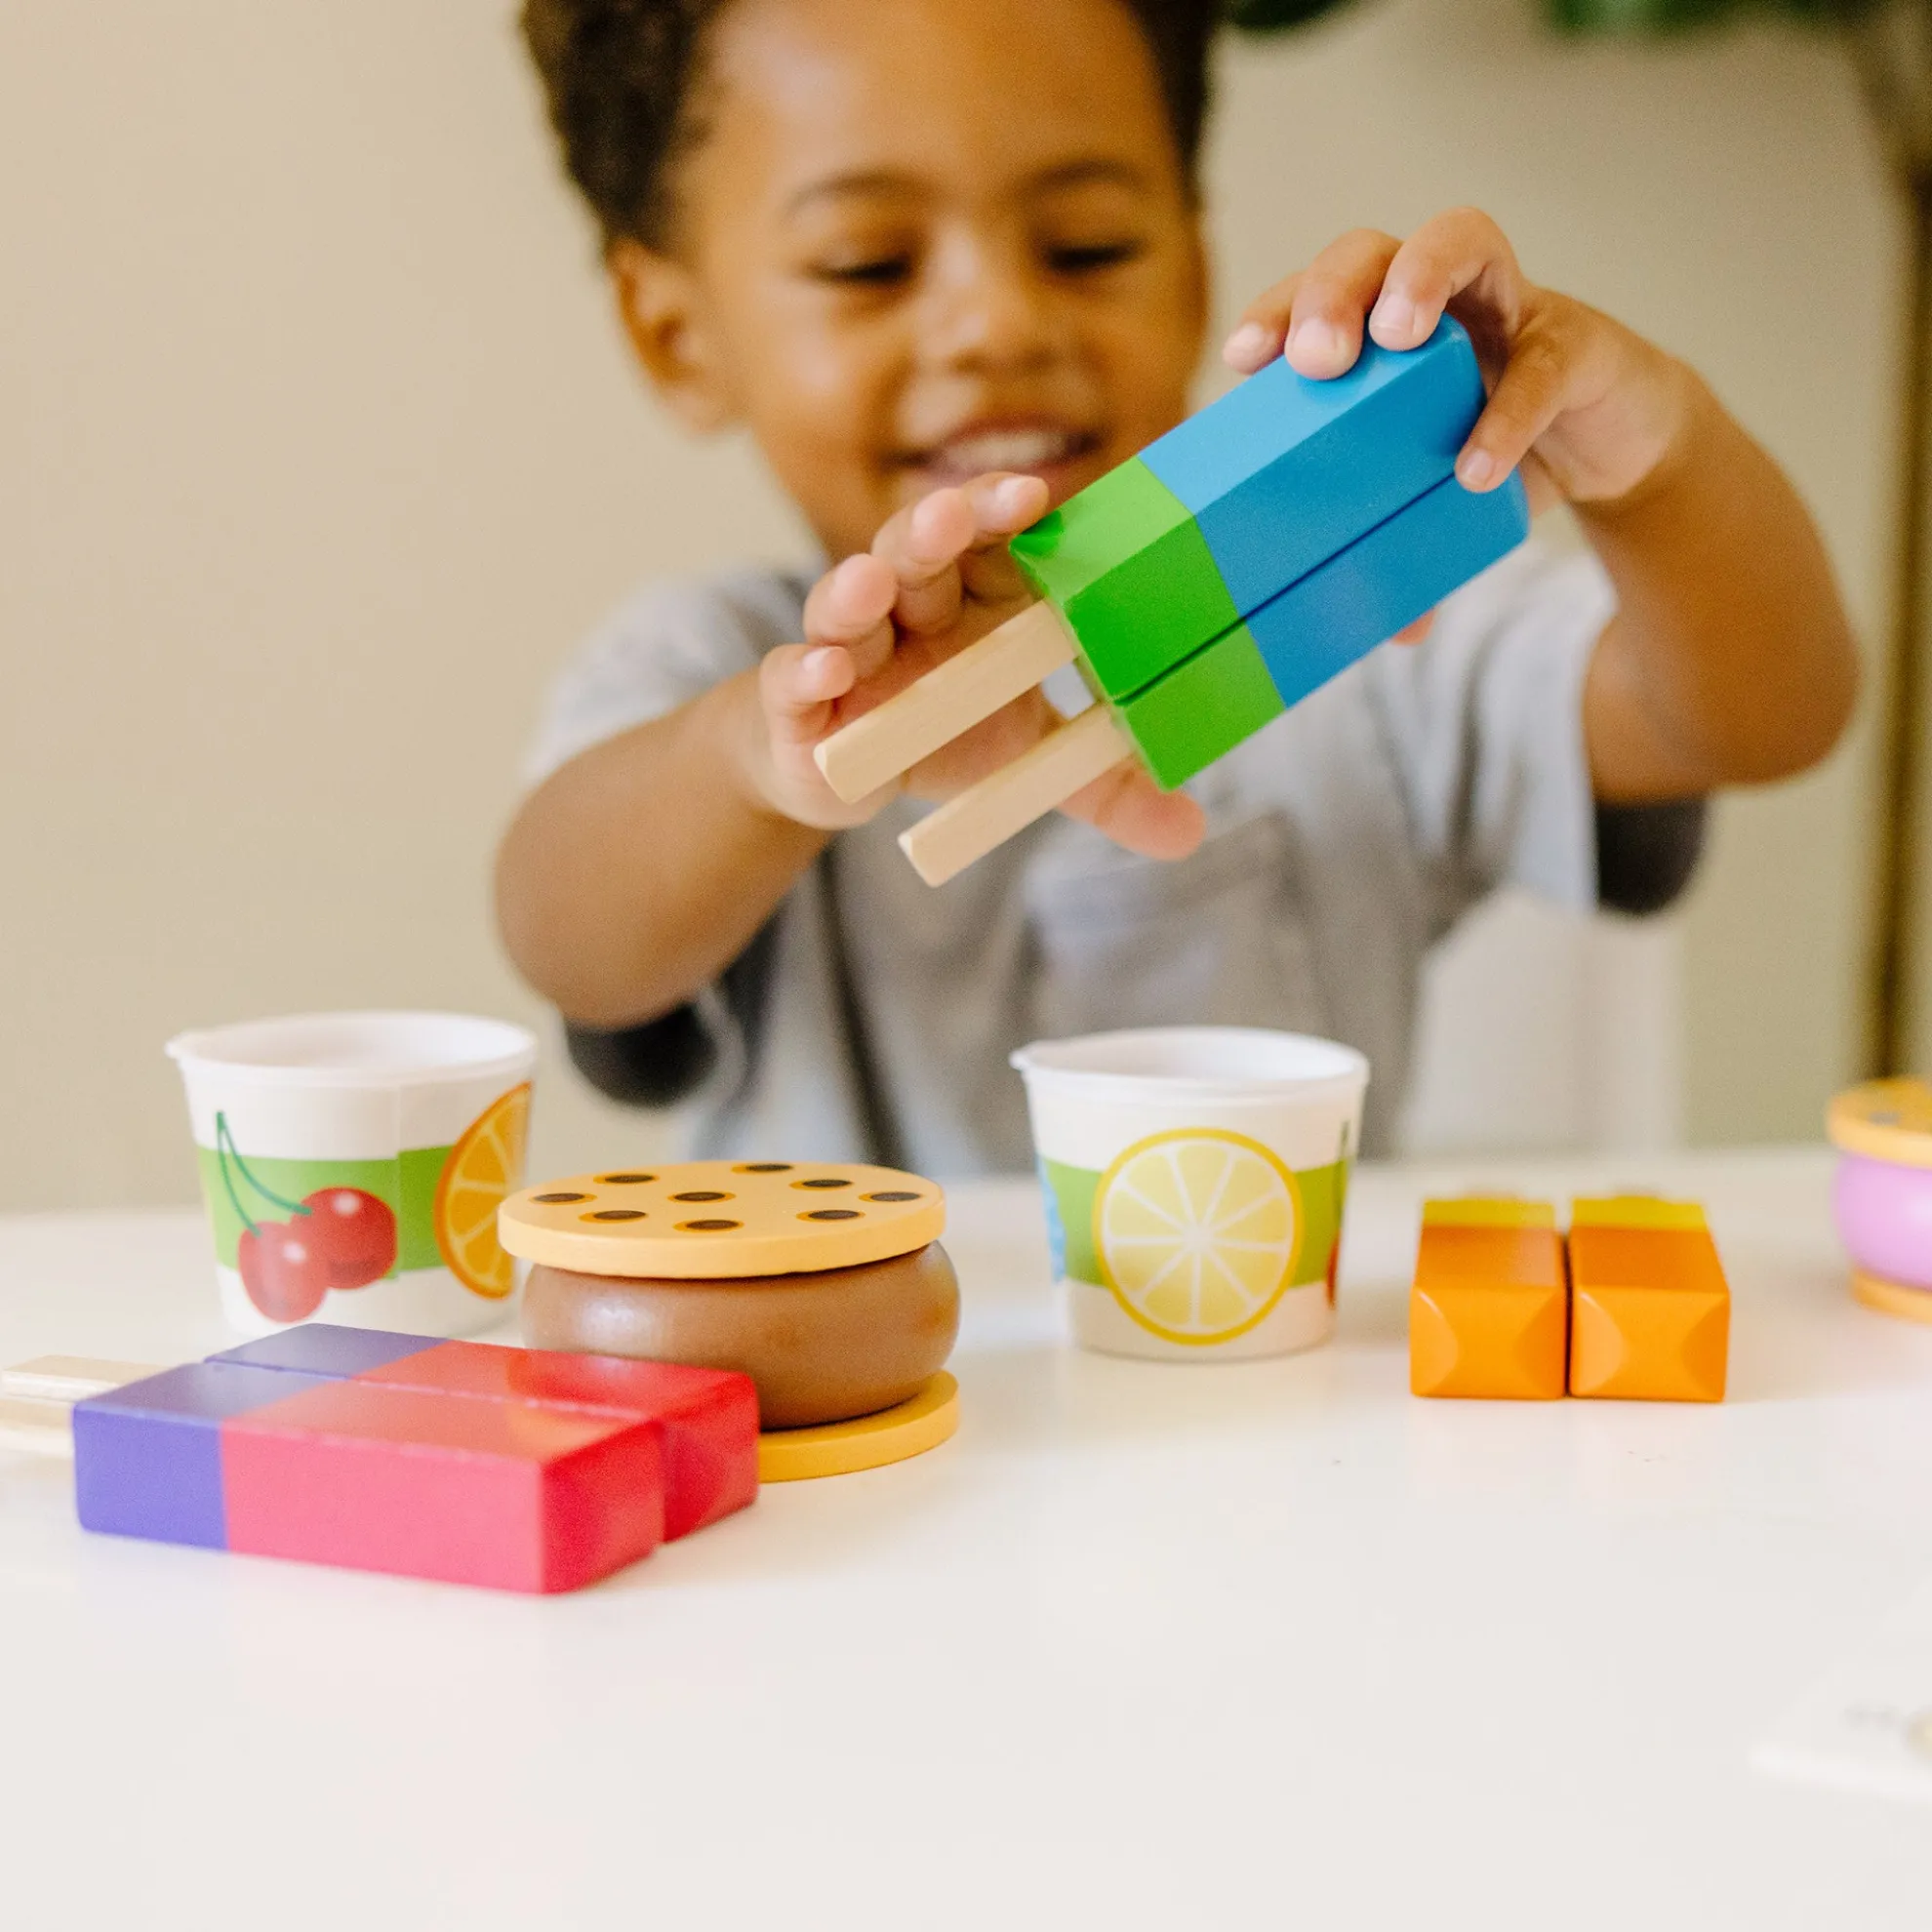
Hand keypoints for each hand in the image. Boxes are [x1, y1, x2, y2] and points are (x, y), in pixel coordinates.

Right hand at [741, 474, 1205, 859]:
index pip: (988, 539)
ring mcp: (849, 651)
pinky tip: (825, 671)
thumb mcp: (1029, 756)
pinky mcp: (798, 704)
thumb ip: (1105, 786)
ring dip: (855, 590)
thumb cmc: (941, 731)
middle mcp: (908, 610)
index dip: (1004, 515)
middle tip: (955, 515)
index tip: (1037, 500)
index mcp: (971, 600)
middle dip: (933, 530)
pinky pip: (795, 678)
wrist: (837, 770)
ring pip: (847, 604)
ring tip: (870, 584)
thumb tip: (1190, 833)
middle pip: (916, 552)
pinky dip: (805, 673)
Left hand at [1221, 207, 1694, 517]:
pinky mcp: (1578, 342)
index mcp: (1382, 329)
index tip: (1243, 359)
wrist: (1617, 444)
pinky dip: (1509, 413)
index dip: (1276, 310)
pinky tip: (1477, 466)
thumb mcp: (1444, 500)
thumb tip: (1399, 633)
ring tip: (1394, 336)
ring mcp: (1512, 304)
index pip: (1314, 291)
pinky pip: (1542, 362)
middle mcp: (1440, 297)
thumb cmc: (1504, 452)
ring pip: (1460, 240)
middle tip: (1316, 359)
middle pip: (1369, 249)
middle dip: (1332, 292)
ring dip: (1418, 279)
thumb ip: (1417, 552)